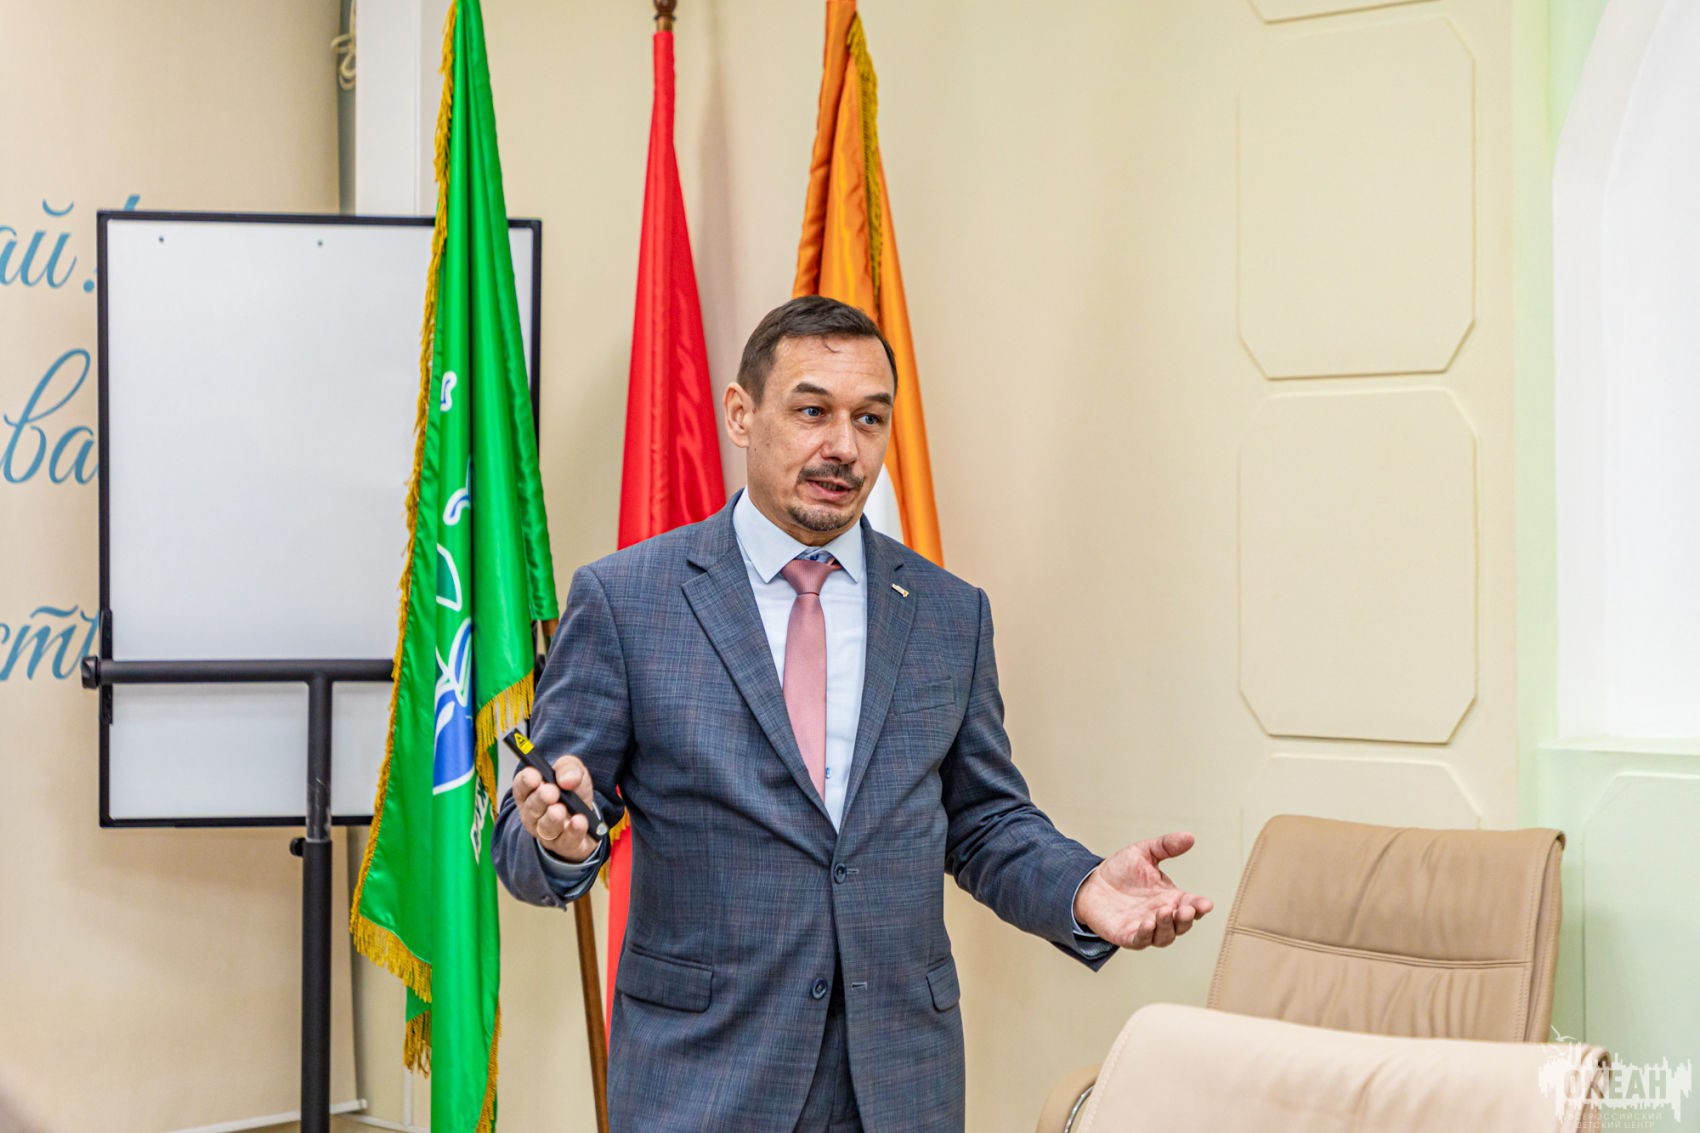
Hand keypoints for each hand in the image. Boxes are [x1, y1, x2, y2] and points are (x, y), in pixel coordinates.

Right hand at [513, 754, 599, 863]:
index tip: (534, 775)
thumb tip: (567, 779)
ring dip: (553, 818)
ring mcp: (546, 832)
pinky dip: (573, 831)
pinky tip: (579, 821)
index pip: (521, 786)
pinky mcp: (563, 845)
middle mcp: (533, 814)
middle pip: (532, 808)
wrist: (587, 818)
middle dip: (540, 799)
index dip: (526, 781)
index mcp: (530, 792)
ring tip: (560, 809)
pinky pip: (566, 840)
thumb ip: (569, 768)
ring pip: (546, 827)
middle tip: (550, 791)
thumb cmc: (573, 792)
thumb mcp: (574, 771)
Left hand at [1073, 832, 1213, 949]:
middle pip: (1182, 924)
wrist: (1091, 883)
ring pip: (1164, 936)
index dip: (1200, 906)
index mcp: (1171, 897)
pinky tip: (1147, 923)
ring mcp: (1146, 928)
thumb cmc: (1121, 871)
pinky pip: (1140, 940)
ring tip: (1164, 912)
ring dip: (1167, 927)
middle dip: (1185, 919)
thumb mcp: (1144, 853)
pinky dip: (1146, 934)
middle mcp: (1162, 915)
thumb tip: (1189, 837)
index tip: (1206, 904)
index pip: (1191, 905)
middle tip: (1186, 909)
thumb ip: (1166, 846)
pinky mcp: (1128, 935)